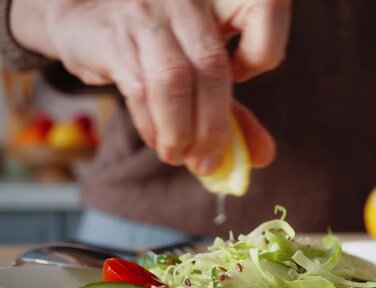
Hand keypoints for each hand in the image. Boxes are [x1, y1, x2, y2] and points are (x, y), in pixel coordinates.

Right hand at [11, 0, 288, 173]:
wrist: (84, 21)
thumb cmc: (156, 47)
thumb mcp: (199, 67)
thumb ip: (234, 110)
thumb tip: (263, 156)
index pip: (266, 6)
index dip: (265, 51)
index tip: (242, 77)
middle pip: (213, 64)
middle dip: (214, 124)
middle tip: (208, 160)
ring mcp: (147, 13)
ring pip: (174, 80)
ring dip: (180, 131)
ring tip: (180, 156)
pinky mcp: (112, 36)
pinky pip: (140, 88)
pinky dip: (153, 125)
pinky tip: (158, 140)